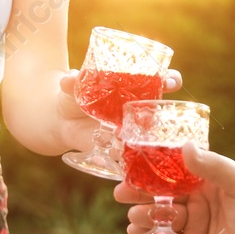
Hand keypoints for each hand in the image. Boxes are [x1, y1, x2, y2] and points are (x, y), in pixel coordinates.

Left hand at [54, 67, 183, 155]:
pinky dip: (122, 155)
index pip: (161, 81)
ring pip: (145, 135)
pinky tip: (115, 154)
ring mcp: (129, 130)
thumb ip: (73, 81)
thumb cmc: (74, 96)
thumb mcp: (73, 86)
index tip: (173, 81)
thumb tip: (71, 78)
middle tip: (155, 113)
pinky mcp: (117, 148)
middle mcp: (137, 110)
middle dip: (165, 110)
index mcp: (133, 88)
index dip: (170, 80)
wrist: (61, 121)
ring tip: (127, 132)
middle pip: (158, 109)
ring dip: (141, 136)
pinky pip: (126, 155)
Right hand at [116, 140, 234, 233]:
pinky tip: (135, 233)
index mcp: (208, 182)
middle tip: (121, 192)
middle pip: (161, 193)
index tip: (131, 164)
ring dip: (144, 215)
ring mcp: (191, 225)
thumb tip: (185, 147)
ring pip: (159, 216)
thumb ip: (214, 167)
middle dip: (140, 192)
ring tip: (136, 216)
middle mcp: (197, 201)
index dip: (152, 167)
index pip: (174, 170)